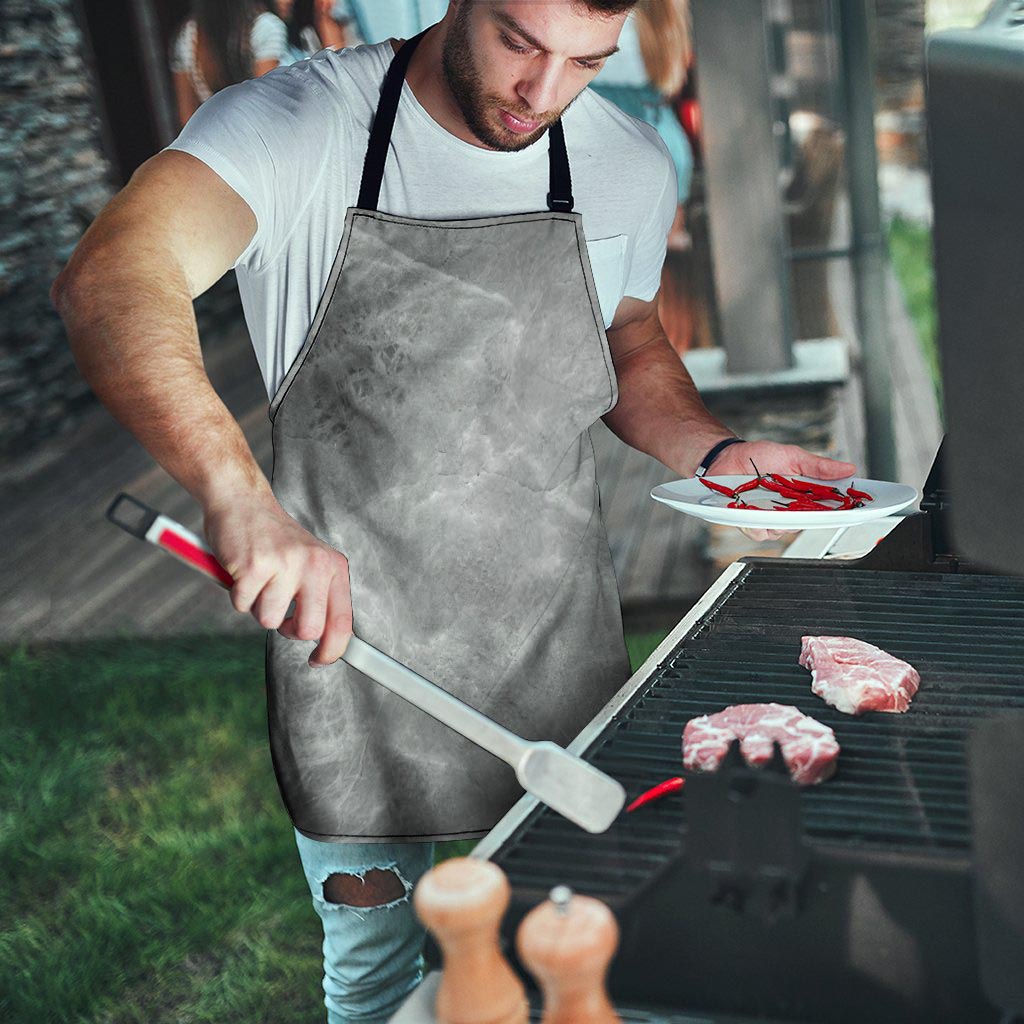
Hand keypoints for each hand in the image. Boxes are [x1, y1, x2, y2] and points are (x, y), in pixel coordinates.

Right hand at [203, 492, 351, 665]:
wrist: (243, 501)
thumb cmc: (274, 539)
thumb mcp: (310, 562)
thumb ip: (320, 596)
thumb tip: (326, 641)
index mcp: (332, 566)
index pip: (342, 620)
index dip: (333, 650)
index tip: (320, 659)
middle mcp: (314, 564)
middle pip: (308, 629)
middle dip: (289, 630)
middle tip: (279, 611)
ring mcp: (285, 564)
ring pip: (269, 620)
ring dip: (258, 606)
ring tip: (259, 580)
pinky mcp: (254, 566)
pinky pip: (242, 605)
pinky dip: (237, 594)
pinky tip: (243, 572)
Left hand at [708, 440, 856, 542]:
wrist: (727, 458)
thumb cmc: (759, 456)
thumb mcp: (793, 456)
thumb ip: (819, 466)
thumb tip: (848, 468)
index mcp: (804, 495)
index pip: (829, 508)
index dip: (844, 511)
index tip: (857, 509)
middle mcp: (790, 510)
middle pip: (808, 523)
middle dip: (809, 515)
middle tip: (804, 502)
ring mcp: (771, 518)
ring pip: (784, 531)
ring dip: (779, 518)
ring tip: (769, 499)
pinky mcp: (751, 523)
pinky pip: (760, 532)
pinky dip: (757, 522)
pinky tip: (751, 508)